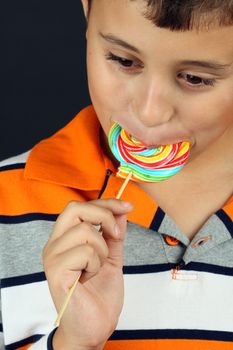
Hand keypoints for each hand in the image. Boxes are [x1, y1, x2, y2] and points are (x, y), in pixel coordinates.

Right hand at [43, 199, 132, 349]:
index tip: (127, 206)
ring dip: (102, 249)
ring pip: (85, 231)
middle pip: (75, 209)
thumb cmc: (98, 295)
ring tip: (97, 267)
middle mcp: (55, 244)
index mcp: (65, 239)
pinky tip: (89, 277)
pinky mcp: (56, 271)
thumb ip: (113, 234)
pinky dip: (96, 263)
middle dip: (103, 215)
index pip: (80, 207)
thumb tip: (120, 211)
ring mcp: (53, 257)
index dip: (105, 203)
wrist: (93, 328)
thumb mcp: (111, 257)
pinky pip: (84, 251)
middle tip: (116, 235)